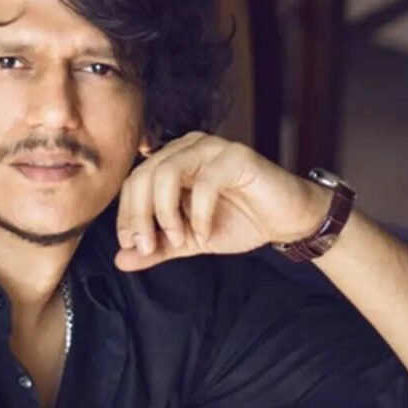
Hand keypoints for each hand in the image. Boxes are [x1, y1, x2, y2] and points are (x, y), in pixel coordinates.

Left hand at [114, 131, 330, 270]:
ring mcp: (212, 147)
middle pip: (143, 175)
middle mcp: (187, 147)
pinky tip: (204, 234)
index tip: (131, 247)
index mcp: (172, 160)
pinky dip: (199, 213)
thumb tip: (121, 261)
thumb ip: (157, 248)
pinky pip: (205, 182)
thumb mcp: (190, 241)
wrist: (286, 220)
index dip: (126, 215)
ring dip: (165, 213)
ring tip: (177, 240)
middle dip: (139, 216)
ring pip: (167, 173)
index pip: (133, 182)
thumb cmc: (240, 222)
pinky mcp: (237, 156)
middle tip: (147, 248)